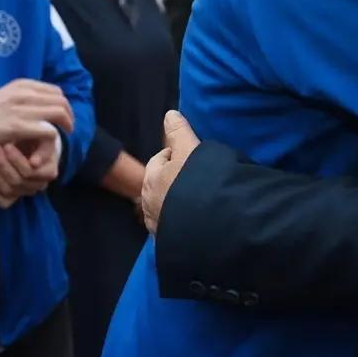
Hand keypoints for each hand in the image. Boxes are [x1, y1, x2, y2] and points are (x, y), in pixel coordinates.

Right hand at [0, 79, 73, 145]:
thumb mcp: (6, 96)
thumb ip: (25, 97)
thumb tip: (45, 102)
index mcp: (22, 85)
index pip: (55, 91)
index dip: (63, 104)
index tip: (63, 115)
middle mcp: (24, 93)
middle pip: (61, 101)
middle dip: (69, 115)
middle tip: (68, 127)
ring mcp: (22, 109)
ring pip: (59, 114)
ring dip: (66, 126)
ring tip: (64, 135)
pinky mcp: (18, 127)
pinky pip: (49, 131)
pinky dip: (53, 139)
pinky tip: (50, 144)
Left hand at [0, 132, 59, 208]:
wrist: (29, 145)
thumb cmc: (36, 138)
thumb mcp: (43, 134)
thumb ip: (43, 140)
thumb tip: (34, 163)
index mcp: (49, 170)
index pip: (31, 171)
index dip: (17, 160)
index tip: (7, 146)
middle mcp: (40, 184)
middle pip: (18, 181)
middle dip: (3, 164)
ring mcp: (26, 192)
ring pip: (9, 190)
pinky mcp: (15, 197)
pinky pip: (5, 203)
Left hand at [141, 110, 201, 234]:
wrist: (207, 229)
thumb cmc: (197, 183)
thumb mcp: (190, 151)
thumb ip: (179, 132)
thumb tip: (169, 113)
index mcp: (152, 179)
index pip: (161, 158)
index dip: (178, 154)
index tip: (197, 156)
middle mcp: (149, 203)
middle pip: (162, 184)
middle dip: (176, 180)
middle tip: (202, 177)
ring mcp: (159, 226)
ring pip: (168, 206)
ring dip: (179, 202)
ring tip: (202, 200)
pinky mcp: (170, 243)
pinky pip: (176, 226)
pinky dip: (184, 221)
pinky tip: (199, 219)